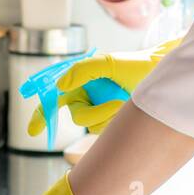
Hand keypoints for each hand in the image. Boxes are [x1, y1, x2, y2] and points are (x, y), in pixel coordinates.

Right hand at [28, 37, 181, 136]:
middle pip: (78, 117)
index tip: (33, 131)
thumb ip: (83, 70)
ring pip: (94, 126)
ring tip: (127, 99)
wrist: (160, 74)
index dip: (42, 115)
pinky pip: (108, 130)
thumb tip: (60, 85)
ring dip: (111, 114)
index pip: (54, 99)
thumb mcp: (109, 62)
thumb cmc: (135, 64)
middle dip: (97, 113)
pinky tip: (128, 107)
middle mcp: (87, 97)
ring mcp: (100, 110)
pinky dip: (118, 119)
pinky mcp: (112, 122)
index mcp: (80, 81)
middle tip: (116, 104)